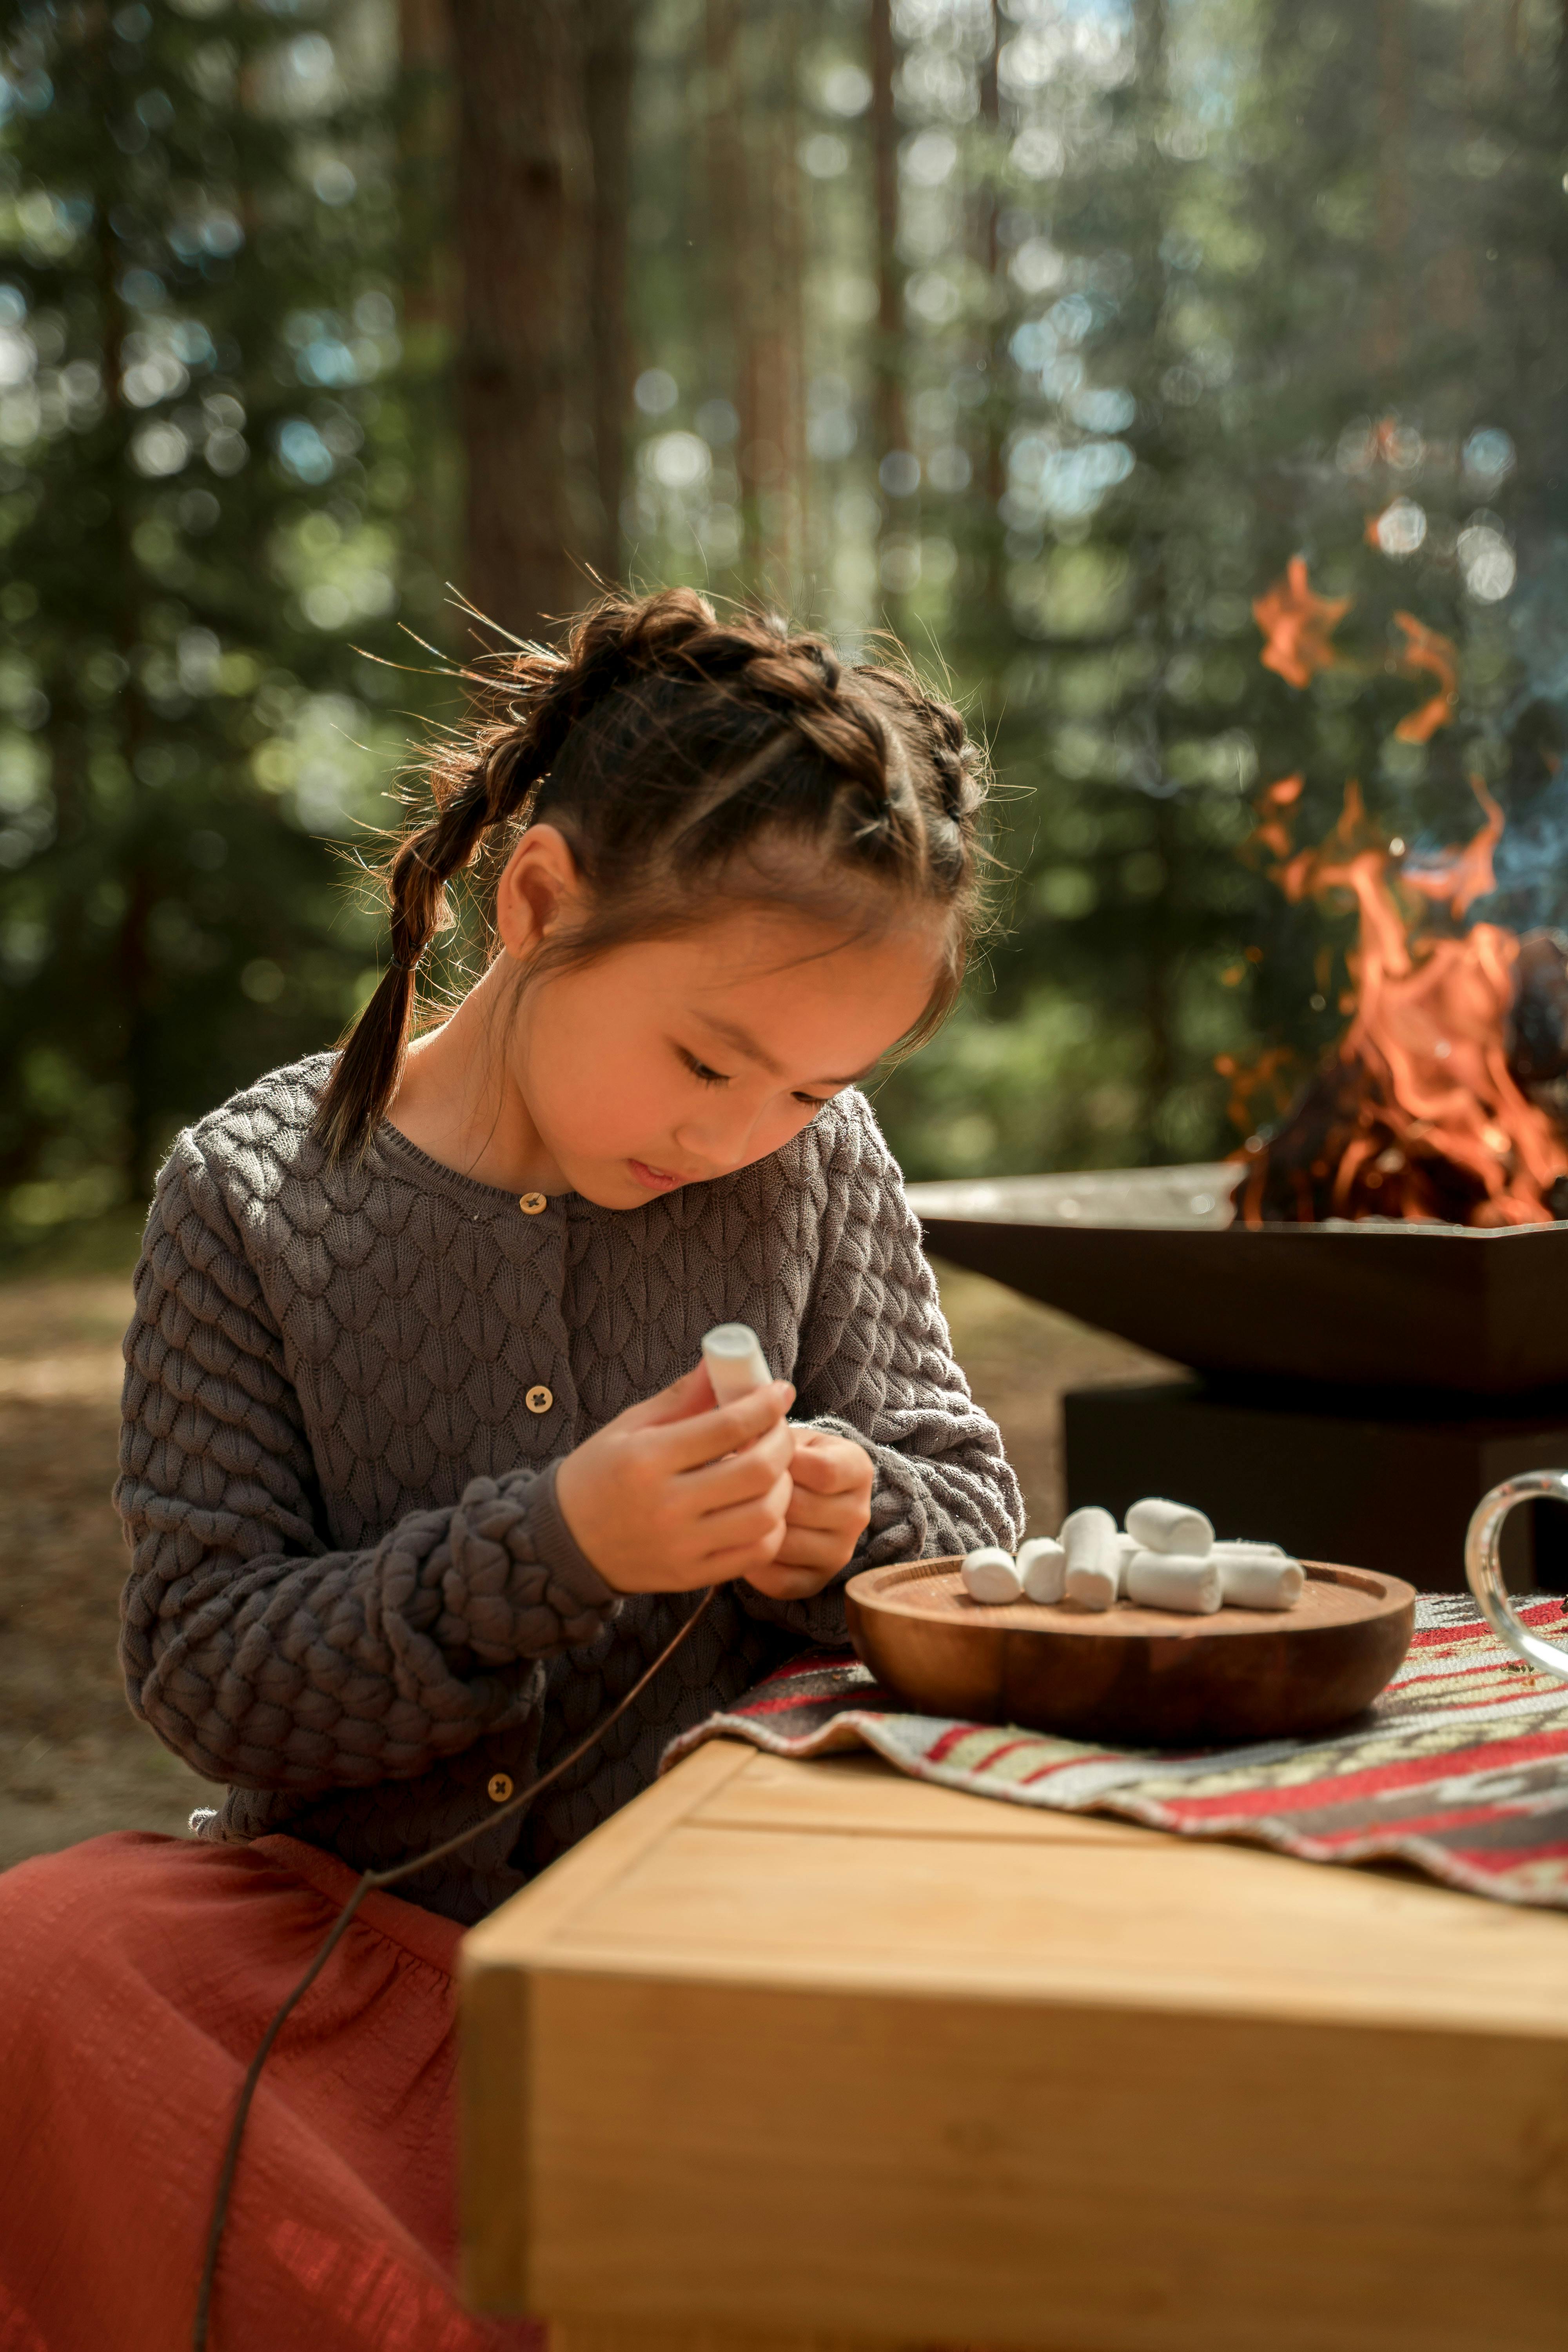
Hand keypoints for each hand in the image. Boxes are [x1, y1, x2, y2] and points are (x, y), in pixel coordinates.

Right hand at [555, 1364, 796, 1593]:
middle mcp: (667, 1505)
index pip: (728, 1427)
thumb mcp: (630, 1426)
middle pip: (756, 1471)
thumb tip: (723, 1360)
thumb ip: (681, 1396)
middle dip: (782, 1443)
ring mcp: (682, 1545)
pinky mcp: (691, 1576)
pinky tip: (763, 1507)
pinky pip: (755, 1554)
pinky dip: (772, 1528)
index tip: (780, 1392)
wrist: (565, 1541)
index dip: (765, 1405)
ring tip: (774, 1470)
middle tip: (780, 1430)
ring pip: (765, 1516)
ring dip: (783, 1487)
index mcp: (647, 1460)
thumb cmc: (599, 1474)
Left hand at [744, 1427, 872, 1603]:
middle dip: (762, 1495)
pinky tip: (745, 1541)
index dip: (781, 1463)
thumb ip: (769, 1431)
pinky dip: (753, 1562)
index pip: (822, 1471)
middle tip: (743, 1488)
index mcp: (858, 1469)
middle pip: (800, 1508)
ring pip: (785, 1544)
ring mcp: (840, 1553)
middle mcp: (858, 1515)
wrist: (796, 1494)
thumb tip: (742, 1435)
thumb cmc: (787, 1459)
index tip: (762, 1458)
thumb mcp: (785, 1435)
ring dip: (755, 1527)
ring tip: (741, 1512)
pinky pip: (777, 1580)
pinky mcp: (816, 1582)